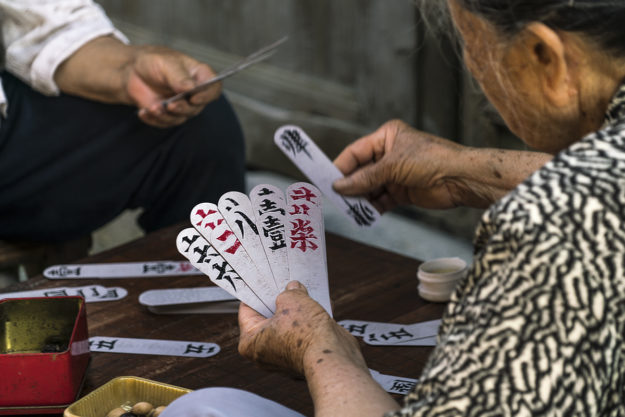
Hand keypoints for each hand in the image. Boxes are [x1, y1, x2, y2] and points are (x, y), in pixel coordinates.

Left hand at [55, 37, 221, 127]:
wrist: (131, 72)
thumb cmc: (152, 62)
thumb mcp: (166, 63)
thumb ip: (179, 76)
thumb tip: (191, 88)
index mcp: (199, 76)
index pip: (214, 88)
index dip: (208, 95)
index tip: (194, 97)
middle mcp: (194, 92)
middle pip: (197, 107)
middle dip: (182, 108)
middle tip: (169, 105)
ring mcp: (182, 105)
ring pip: (182, 117)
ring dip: (166, 115)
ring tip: (152, 107)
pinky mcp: (169, 115)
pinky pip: (166, 123)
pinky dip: (154, 119)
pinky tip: (144, 111)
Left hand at [238, 281, 363, 376]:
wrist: (333, 357)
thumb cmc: (306, 336)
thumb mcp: (292, 300)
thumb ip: (289, 292)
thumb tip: (294, 289)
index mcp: (250, 343)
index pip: (247, 310)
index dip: (256, 292)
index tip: (262, 279)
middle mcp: (265, 353)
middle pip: (268, 317)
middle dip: (279, 299)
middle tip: (284, 282)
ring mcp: (285, 356)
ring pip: (287, 324)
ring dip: (296, 309)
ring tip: (302, 291)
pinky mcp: (303, 355)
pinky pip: (302, 332)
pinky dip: (309, 320)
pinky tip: (317, 303)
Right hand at [333, 120, 552, 209]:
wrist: (461, 178)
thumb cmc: (431, 160)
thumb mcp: (393, 166)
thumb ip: (365, 178)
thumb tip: (340, 186)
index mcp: (386, 137)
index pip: (356, 152)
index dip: (341, 166)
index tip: (326, 180)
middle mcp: (389, 154)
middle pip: (361, 171)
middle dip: (350, 186)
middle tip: (336, 199)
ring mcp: (395, 174)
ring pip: (369, 188)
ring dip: (361, 199)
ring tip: (350, 210)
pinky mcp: (402, 191)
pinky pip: (381, 200)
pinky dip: (373, 208)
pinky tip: (365, 215)